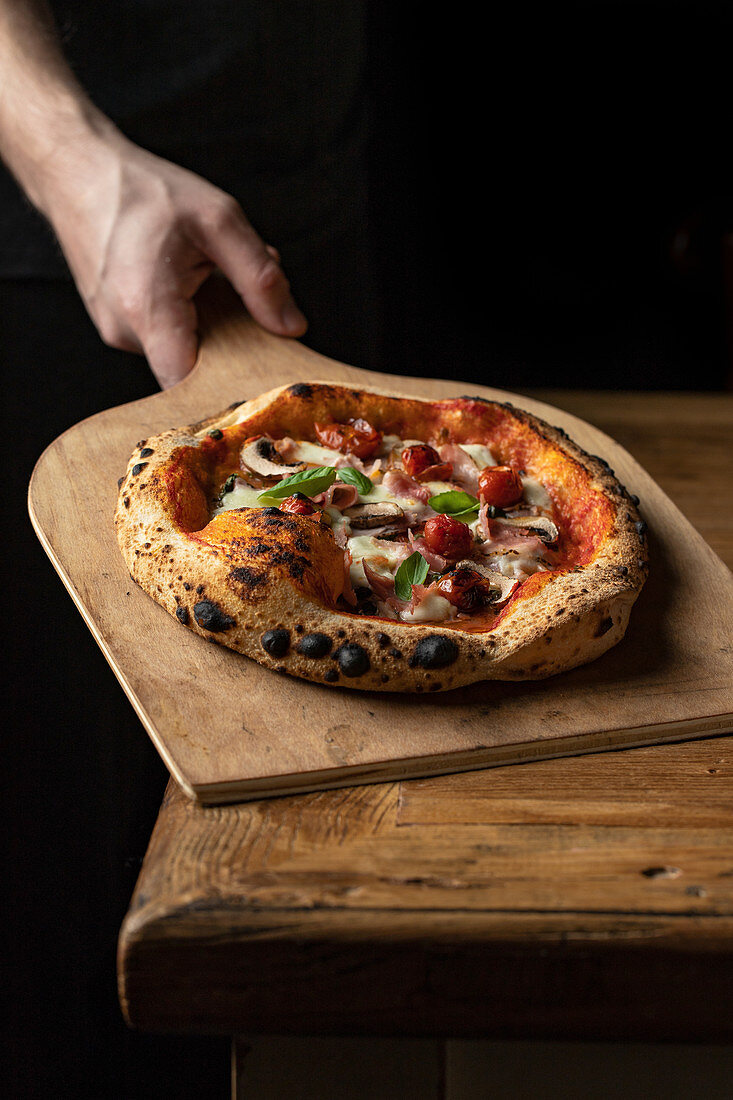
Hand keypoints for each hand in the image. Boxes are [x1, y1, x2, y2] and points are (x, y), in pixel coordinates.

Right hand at [42, 132, 307, 387]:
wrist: (77, 171)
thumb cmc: (144, 189)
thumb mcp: (218, 221)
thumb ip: (260, 279)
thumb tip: (292, 327)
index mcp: (149, 311)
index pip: (189, 390)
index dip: (225, 391)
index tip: (256, 376)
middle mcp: (125, 332)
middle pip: (193, 370)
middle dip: (229, 342)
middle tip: (240, 299)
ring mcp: (116, 332)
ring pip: (180, 349)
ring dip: (209, 321)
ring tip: (209, 275)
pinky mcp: (116, 325)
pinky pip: (164, 335)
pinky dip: (187, 313)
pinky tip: (190, 278)